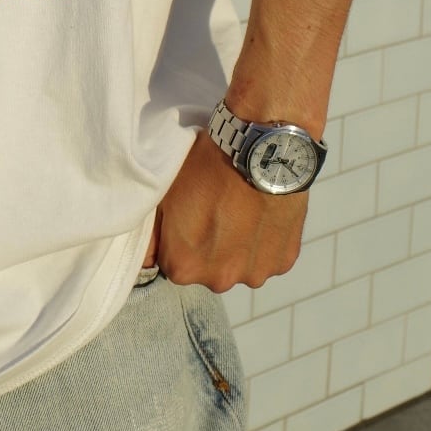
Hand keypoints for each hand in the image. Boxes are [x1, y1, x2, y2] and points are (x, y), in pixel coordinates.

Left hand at [142, 131, 306, 291]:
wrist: (256, 150)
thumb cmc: (206, 168)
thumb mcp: (164, 195)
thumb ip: (153, 235)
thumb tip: (147, 258)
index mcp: (184, 266)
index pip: (173, 262)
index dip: (178, 238)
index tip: (188, 215)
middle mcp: (219, 280)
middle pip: (208, 268)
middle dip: (209, 247)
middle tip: (216, 210)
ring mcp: (255, 273)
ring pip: (240, 264)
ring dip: (238, 246)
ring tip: (241, 209)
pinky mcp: (283, 261)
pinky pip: (267, 256)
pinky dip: (263, 241)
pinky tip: (261, 212)